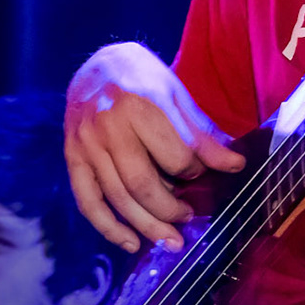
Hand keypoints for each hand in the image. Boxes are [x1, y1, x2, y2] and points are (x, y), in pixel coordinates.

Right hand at [63, 42, 244, 254]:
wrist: (97, 63)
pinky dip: (108, 227)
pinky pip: (88, 200)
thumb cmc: (144, 77)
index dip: (196, 169)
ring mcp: (87, 144)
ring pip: (117, 197)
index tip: (207, 174)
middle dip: (170, 208)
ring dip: (145, 225)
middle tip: (189, 218)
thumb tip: (232, 163)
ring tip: (170, 239)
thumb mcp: (176, 92)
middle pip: (143, 182)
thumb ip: (200, 130)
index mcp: (144, 103)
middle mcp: (111, 125)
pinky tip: (131, 241)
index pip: (175, 153)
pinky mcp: (71, 157)